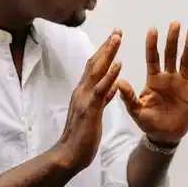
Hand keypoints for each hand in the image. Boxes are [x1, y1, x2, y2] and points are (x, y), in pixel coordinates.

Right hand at [54, 30, 122, 169]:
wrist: (68, 155)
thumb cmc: (81, 137)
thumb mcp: (94, 114)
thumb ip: (102, 99)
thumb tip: (111, 87)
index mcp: (83, 92)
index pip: (94, 67)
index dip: (104, 52)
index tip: (114, 38)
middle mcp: (82, 91)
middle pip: (94, 63)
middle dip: (106, 46)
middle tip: (117, 30)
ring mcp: (84, 99)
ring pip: (96, 70)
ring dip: (108, 53)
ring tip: (118, 38)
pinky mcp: (90, 109)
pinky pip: (101, 89)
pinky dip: (110, 76)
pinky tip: (119, 65)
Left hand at [116, 21, 187, 143]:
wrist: (165, 136)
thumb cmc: (149, 122)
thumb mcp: (136, 110)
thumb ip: (129, 96)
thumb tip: (118, 81)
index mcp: (154, 79)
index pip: (153, 58)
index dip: (152, 44)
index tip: (152, 30)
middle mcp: (169, 77)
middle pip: (171, 54)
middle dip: (172, 39)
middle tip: (175, 24)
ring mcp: (183, 83)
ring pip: (187, 61)